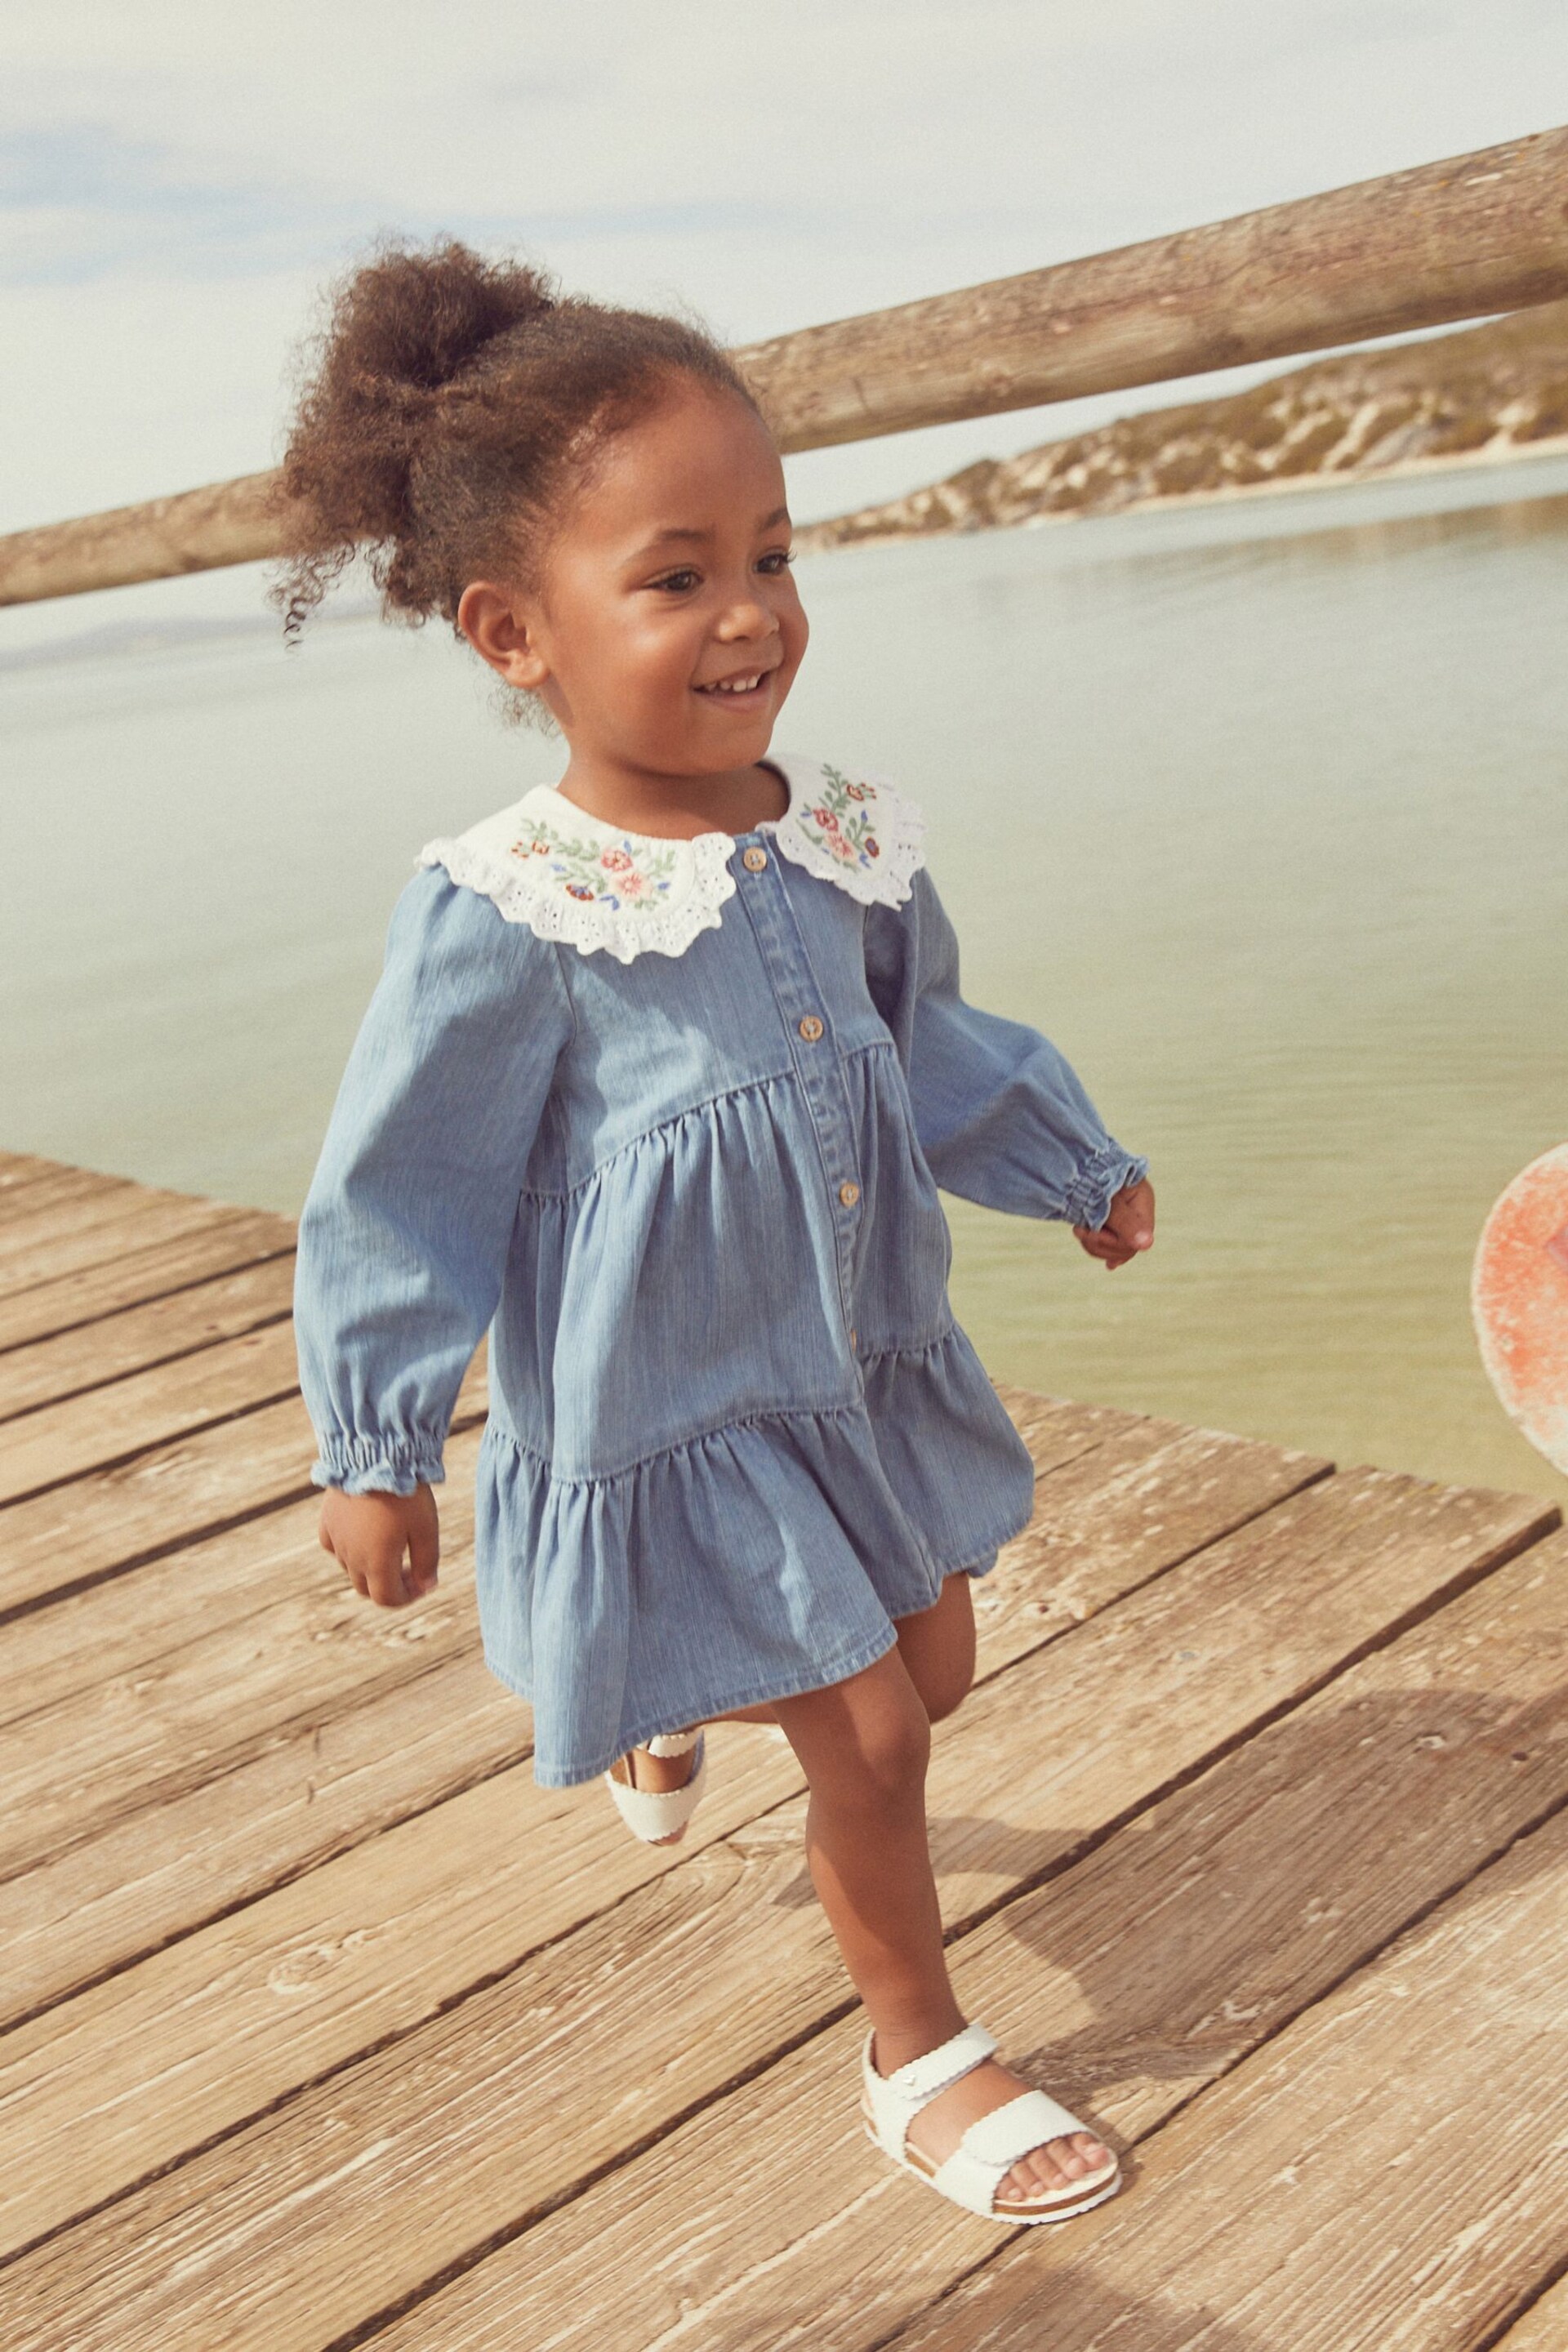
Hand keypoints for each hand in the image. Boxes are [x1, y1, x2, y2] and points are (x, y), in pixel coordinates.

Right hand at [319, 1483, 439, 1606]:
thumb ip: (427, 1561)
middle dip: (389, 1585)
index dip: (407, 1597)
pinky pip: (334, 1547)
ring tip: (391, 1548)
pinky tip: (363, 1535)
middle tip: (409, 1569)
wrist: (375, 1456)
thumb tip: (427, 1586)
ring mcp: (336, 1539)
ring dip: (370, 1568)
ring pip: (350, 1569)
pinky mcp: (327, 1521)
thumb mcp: (426, 1528)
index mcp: (376, 1563)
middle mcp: (351, 1557)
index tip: (422, 1584)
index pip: (387, 1598)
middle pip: (366, 1587)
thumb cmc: (406, 1494)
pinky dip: (349, 1550)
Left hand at [1073, 1177, 1154, 1271]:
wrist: (1074, 1166)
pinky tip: (1107, 1262)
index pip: (1139, 1236)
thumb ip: (1125, 1221)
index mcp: (1142, 1201)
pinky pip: (1110, 1246)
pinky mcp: (1111, 1224)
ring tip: (1078, 1230)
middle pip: (1128, 1246)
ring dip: (1095, 1245)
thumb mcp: (1108, 1199)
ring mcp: (1125, 1219)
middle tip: (1079, 1230)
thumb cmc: (1091, 1177)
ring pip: (1117, 1249)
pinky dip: (1099, 1248)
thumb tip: (1146, 1245)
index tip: (1092, 1233)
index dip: (1115, 1242)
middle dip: (1102, 1244)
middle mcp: (1137, 1213)